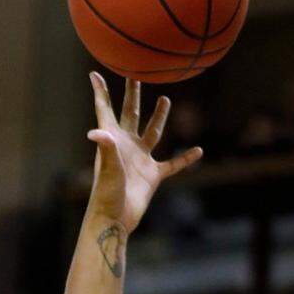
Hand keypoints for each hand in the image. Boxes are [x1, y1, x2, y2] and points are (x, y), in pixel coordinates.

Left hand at [87, 73, 201, 234]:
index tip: (95, 73)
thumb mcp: (108, 169)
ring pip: (152, 132)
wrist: (115, 220)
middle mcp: (126, 145)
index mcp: (112, 139)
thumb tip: (96, 131)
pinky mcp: (153, 175)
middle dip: (132, 94)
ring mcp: (141, 159)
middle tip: (135, 74)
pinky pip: (173, 164)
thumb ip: (107, 148)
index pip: (105, 110)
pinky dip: (185, 159)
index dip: (100, 92)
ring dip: (159, 116)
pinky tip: (198, 151)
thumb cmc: (106, 195)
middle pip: (131, 113)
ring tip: (165, 99)